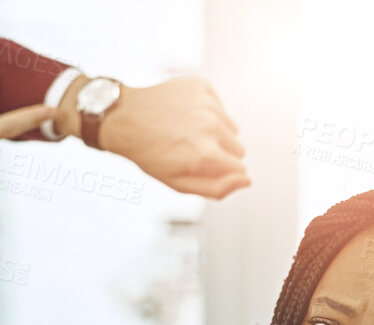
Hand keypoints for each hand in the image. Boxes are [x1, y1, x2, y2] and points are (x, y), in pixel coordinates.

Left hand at [94, 76, 249, 198]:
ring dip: (215, 132)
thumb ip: (218, 188)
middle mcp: (211, 127)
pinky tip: (186, 115)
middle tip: (191, 149)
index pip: (240, 170)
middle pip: (239, 148)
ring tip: (188, 132)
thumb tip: (248, 180)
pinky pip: (221, 107)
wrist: (124, 117)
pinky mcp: (203, 86)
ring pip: (232, 127)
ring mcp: (208, 104)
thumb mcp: (179, 183)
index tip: (201, 167)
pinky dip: (208, 112)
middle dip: (221, 152)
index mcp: (207, 155)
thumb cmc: (151, 155)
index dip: (222, 172)